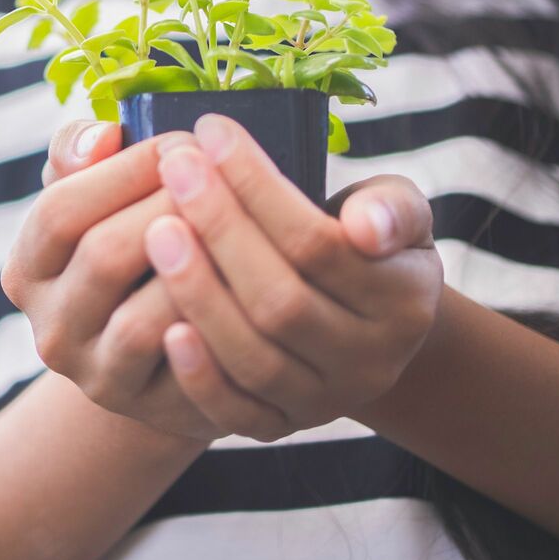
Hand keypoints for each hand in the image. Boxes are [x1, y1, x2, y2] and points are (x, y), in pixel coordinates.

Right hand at [2, 121, 219, 440]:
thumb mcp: (98, 201)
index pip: (60, 210)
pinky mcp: (153, 409)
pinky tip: (251, 284)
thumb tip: (102, 136)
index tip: (183, 142)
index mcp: (27, 270)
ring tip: (239, 224)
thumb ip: (83, 153)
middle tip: (223, 175)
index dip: (125, 170)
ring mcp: (98, 377)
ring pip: (141, 321)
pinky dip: (216, 324)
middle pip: (103, 257)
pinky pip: (187, 372)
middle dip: (171, 205)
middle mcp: (51, 330)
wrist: (163, 355)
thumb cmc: (134, 250)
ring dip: (197, 266)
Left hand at [143, 115, 442, 442]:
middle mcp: (370, 362)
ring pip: (253, 357)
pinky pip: (235, 412)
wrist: (364, 323)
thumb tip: (366, 222)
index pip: (319, 244)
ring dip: (199, 295)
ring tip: (154, 230)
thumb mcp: (397, 213)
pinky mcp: (279, 427)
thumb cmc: (368, 243)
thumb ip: (392, 207)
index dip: (260, 188)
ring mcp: (323, 402)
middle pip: (281, 301)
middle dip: (221, 229)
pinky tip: (163, 329)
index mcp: (404, 301)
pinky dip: (200, 375)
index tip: (211, 132)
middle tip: (174, 168)